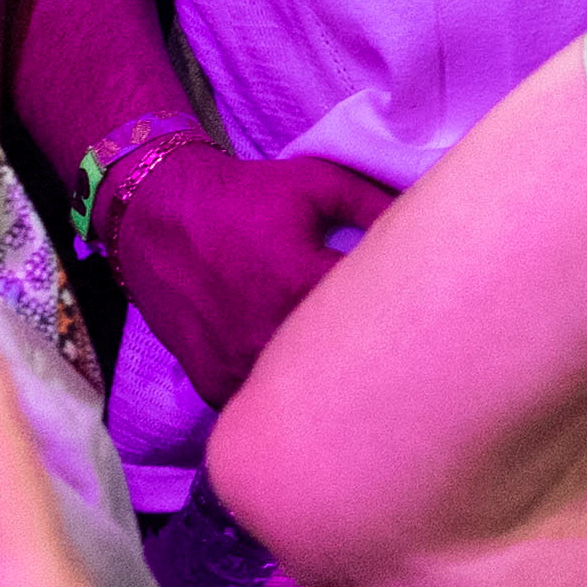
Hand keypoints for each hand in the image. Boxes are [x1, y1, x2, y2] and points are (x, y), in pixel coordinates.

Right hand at [98, 133, 393, 408]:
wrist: (158, 216)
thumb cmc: (244, 196)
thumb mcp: (316, 184)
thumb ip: (375, 205)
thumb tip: (427, 228)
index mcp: (297, 283)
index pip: (371, 313)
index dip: (397, 308)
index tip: (409, 301)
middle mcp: (265, 335)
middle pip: (339, 363)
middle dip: (366, 351)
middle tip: (387, 337)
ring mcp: (236, 367)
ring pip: (301, 391)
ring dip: (324, 378)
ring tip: (346, 357)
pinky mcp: (214, 385)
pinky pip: (264, 402)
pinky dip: (285, 392)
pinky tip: (302, 372)